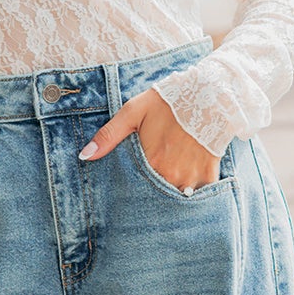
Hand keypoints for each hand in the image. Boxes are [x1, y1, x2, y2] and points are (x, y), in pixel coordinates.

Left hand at [78, 89, 220, 192]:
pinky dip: (193, 195)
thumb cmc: (167, 102)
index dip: (132, 191)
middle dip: (150, 198)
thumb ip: (108, 136)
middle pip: (156, 198)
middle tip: (149, 193)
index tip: (128, 195)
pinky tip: (187, 187)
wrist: (209, 94)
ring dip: (170, 197)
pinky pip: (200, 196)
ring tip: (166, 190)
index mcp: (150, 163)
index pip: (135, 189)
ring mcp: (191, 178)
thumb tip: (85, 156)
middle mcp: (170, 175)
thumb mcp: (133, 112)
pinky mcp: (209, 176)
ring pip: (176, 199)